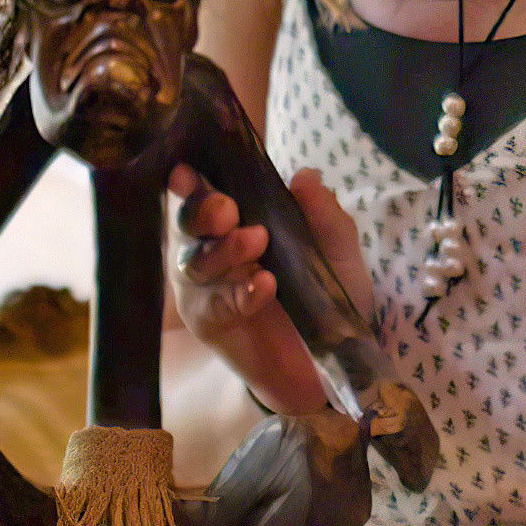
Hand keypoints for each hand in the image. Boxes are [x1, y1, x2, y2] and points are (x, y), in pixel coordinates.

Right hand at [167, 164, 336, 412]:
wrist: (335, 353)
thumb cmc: (330, 288)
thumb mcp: (337, 248)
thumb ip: (323, 212)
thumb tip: (304, 176)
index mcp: (239, 218)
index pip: (206, 191)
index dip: (190, 180)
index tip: (188, 172)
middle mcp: (213, 246)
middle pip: (190, 222)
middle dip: (204, 212)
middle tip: (228, 211)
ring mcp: (206, 285)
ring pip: (195, 261)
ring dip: (224, 250)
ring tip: (258, 243)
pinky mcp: (208, 321)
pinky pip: (213, 304)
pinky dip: (238, 292)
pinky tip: (264, 285)